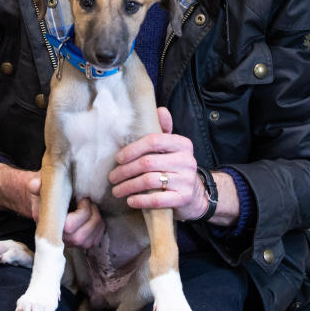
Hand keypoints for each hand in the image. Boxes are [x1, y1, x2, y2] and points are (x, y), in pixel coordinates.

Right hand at [28, 176, 105, 248]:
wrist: (48, 202)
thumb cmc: (46, 194)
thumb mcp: (41, 187)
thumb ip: (36, 186)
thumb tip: (35, 184)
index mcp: (48, 225)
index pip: (69, 227)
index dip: (81, 213)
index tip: (81, 199)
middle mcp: (58, 239)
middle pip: (80, 237)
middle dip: (91, 217)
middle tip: (89, 202)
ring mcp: (70, 243)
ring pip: (89, 241)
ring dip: (97, 222)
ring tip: (93, 207)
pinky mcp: (80, 244)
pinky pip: (94, 242)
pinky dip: (99, 229)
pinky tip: (95, 216)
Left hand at [108, 107, 209, 221]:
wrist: (197, 195)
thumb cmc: (176, 167)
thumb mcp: (172, 147)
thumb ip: (164, 130)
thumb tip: (159, 110)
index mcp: (182, 144)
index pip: (153, 141)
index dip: (132, 149)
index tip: (118, 158)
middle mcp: (187, 160)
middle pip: (148, 163)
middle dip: (125, 171)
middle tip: (113, 177)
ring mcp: (186, 180)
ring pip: (149, 181)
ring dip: (128, 186)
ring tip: (117, 190)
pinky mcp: (183, 198)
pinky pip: (157, 200)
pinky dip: (140, 200)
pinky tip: (130, 200)